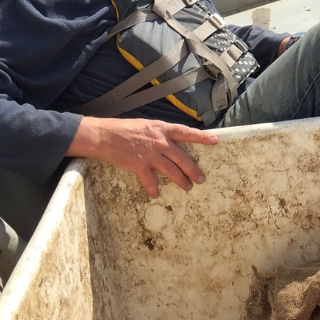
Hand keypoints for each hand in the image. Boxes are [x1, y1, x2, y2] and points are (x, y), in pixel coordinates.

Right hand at [67, 117, 218, 198]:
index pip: (186, 132)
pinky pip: (150, 181)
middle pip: (182, 157)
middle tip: (201, 179)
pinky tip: (156, 194)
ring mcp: (150, 154)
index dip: (202, 137)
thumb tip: (169, 142)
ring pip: (171, 170)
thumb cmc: (123, 129)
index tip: (215, 141)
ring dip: (180, 180)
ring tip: (187, 187)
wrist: (104, 135)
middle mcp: (159, 141)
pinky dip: (154, 188)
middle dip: (193, 169)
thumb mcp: (146, 125)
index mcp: (161, 129)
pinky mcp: (139, 166)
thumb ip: (159, 133)